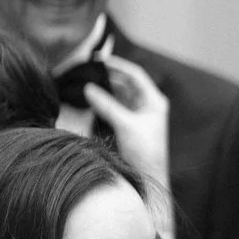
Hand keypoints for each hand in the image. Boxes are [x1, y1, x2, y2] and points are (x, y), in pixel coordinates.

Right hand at [81, 56, 173, 191]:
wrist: (148, 177)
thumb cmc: (145, 151)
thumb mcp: (126, 125)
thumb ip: (107, 105)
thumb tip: (88, 88)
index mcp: (154, 100)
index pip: (135, 74)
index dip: (118, 65)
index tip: (99, 60)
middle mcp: (146, 105)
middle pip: (125, 83)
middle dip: (107, 76)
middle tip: (86, 71)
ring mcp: (136, 115)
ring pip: (117, 95)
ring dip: (102, 89)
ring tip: (84, 82)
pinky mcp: (127, 125)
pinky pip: (113, 107)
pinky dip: (101, 102)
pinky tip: (88, 99)